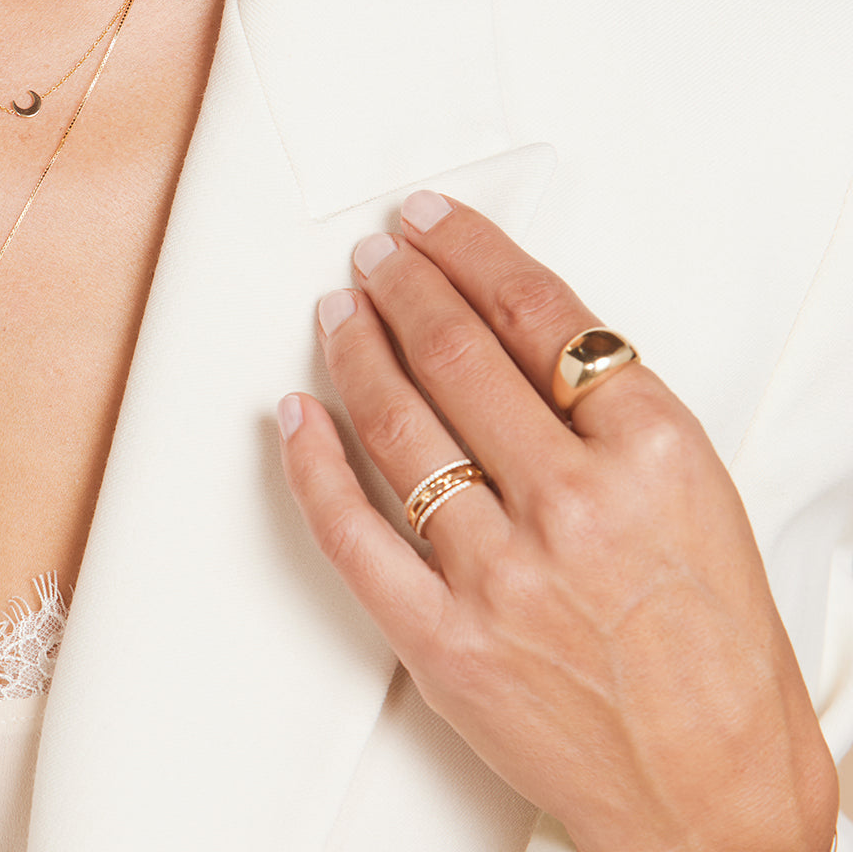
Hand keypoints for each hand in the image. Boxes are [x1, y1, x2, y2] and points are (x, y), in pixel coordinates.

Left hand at [278, 191, 836, 851]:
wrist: (713, 797)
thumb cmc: (718, 648)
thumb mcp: (696, 493)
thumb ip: (610, 410)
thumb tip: (513, 325)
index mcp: (652, 455)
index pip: (538, 311)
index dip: (471, 250)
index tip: (433, 220)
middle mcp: (574, 505)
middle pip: (458, 353)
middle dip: (403, 285)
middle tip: (375, 253)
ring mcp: (502, 576)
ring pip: (397, 424)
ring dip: (355, 349)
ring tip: (339, 309)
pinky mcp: (444, 641)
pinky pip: (352, 533)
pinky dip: (311, 463)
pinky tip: (295, 413)